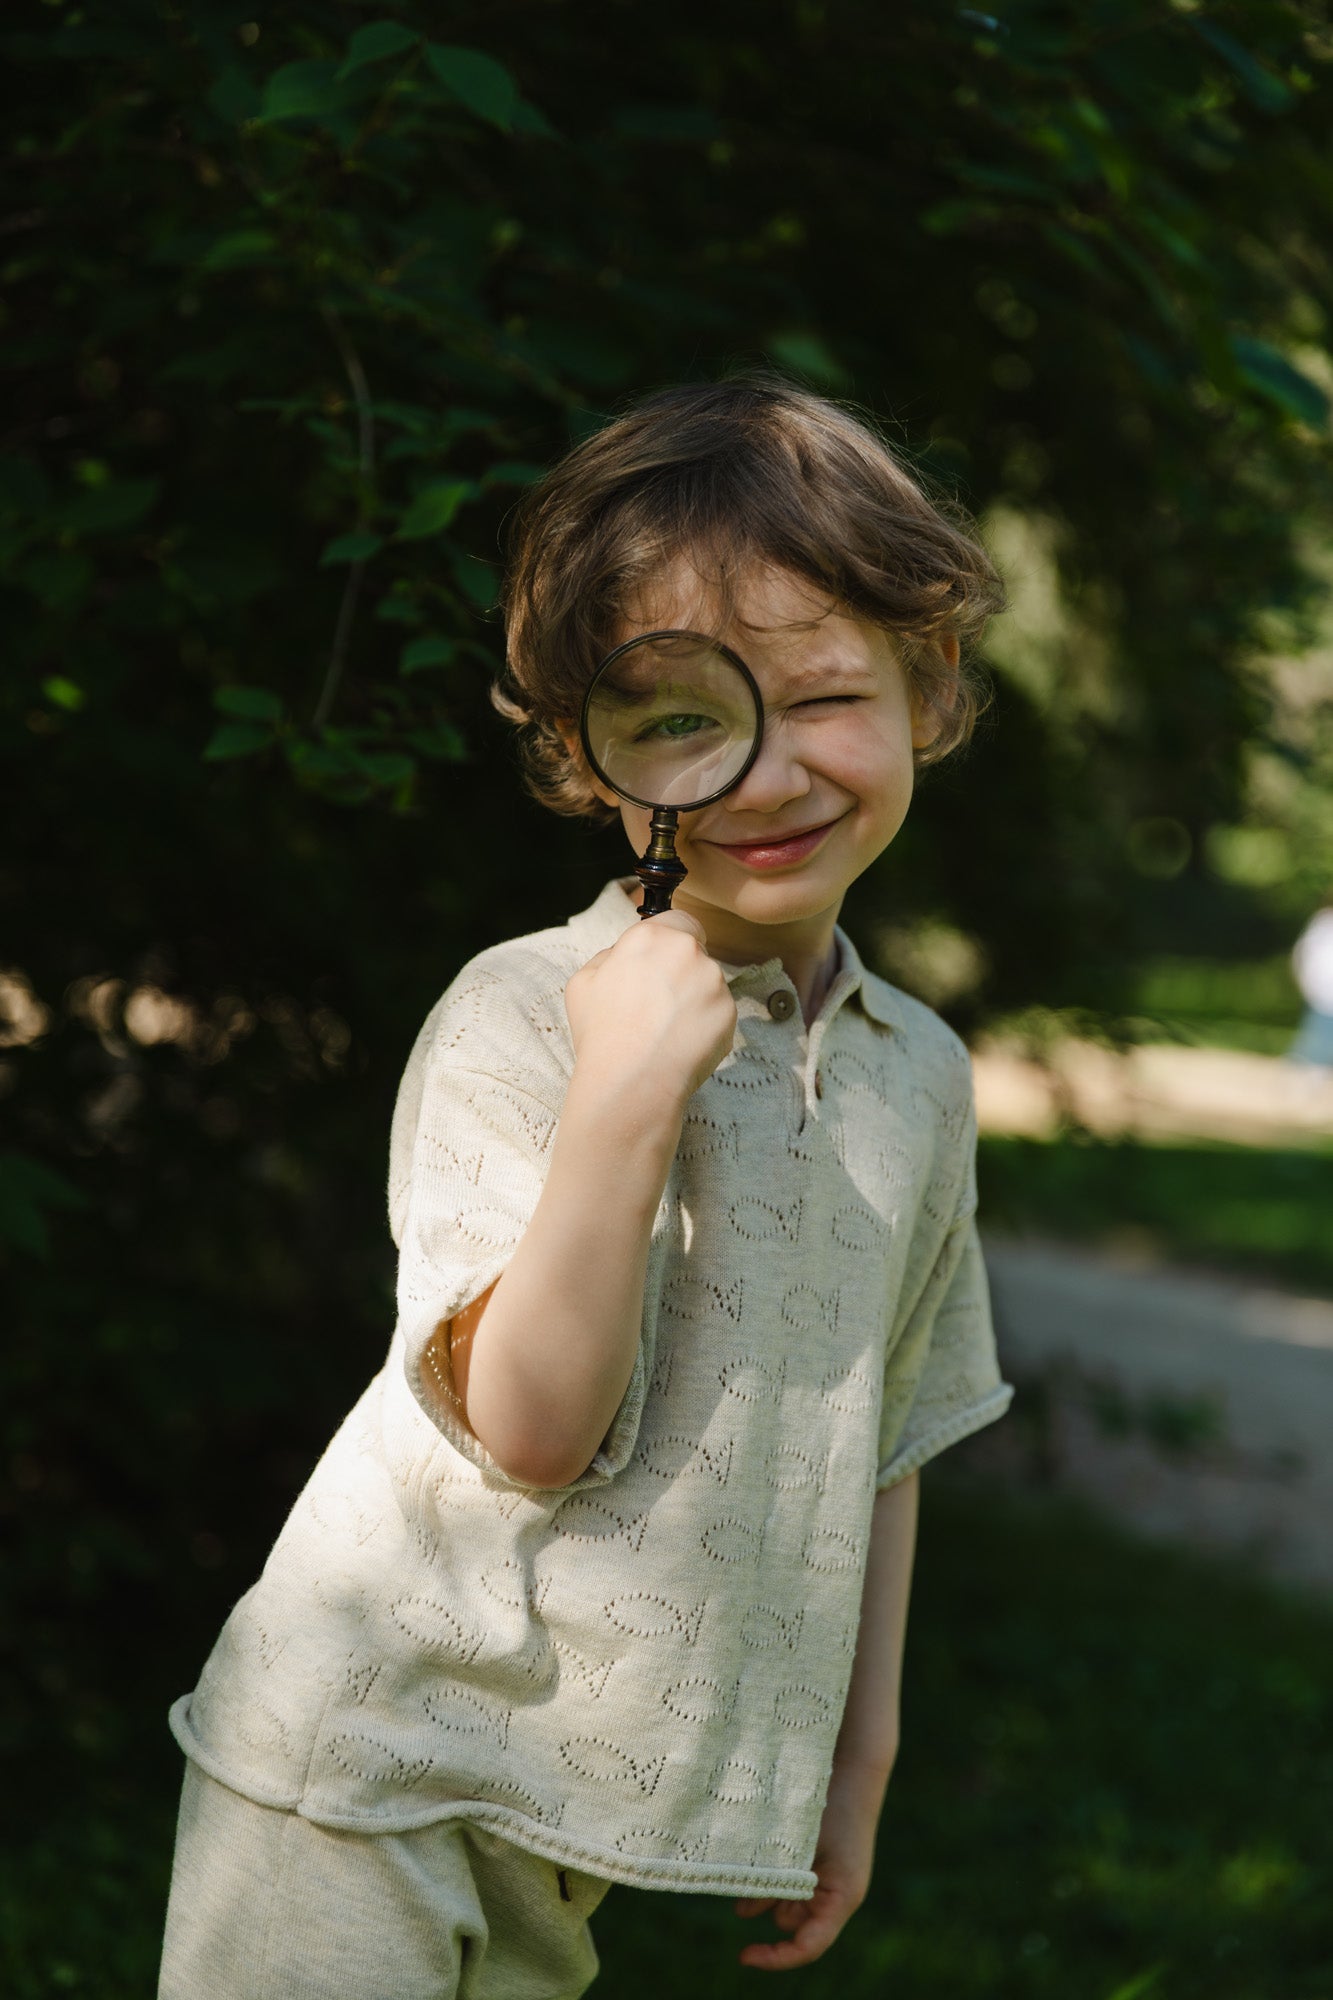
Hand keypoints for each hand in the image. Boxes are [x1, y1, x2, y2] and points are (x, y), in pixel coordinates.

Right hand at [564, 910, 736, 1108]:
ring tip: (667, 1028)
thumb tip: (624, 955)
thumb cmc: (602, 1033)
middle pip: (694, 951)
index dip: (670, 941)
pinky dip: (705, 1024)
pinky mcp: (729, 1012)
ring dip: (694, 997)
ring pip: (708, 982)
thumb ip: (609, 957)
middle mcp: (687, 951)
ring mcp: (713, 981)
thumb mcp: (583, 982)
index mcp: (651, 936)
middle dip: (680, 971)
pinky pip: (718, 1011)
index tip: (660, 964)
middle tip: (658, 1003)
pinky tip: (681, 1042)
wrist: (632, 1080)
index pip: (677, 921)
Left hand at [733, 1771, 881, 1971]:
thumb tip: (743, 1911)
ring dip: (767, 1889)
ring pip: (789, 1900)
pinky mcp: (821, 1860)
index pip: (808, 1946)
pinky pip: (792, 1879)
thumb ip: (774, 1882)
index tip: (744, 1955)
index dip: (776, 1957)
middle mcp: (837, 1894)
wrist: (853, 1766)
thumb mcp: (798, 1847)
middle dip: (766, 1908)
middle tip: (742, 1890)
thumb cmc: (831, 1806)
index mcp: (842, 1898)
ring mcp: (829, 1878)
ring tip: (749, 1865)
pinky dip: (773, 1872)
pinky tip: (756, 1854)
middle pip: (794, 1922)